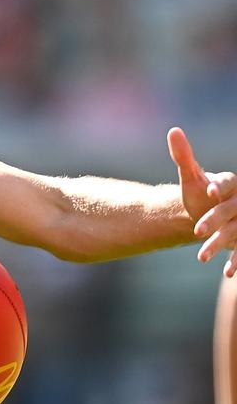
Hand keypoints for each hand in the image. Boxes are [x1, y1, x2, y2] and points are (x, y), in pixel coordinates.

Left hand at [168, 128, 236, 275]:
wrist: (209, 211)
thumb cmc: (201, 192)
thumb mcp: (193, 176)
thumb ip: (184, 156)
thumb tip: (173, 130)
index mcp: (230, 183)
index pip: (228, 181)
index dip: (220, 185)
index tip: (210, 189)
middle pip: (229, 209)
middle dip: (214, 219)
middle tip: (196, 230)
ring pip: (234, 231)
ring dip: (219, 244)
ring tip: (201, 256)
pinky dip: (236, 261)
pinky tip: (226, 272)